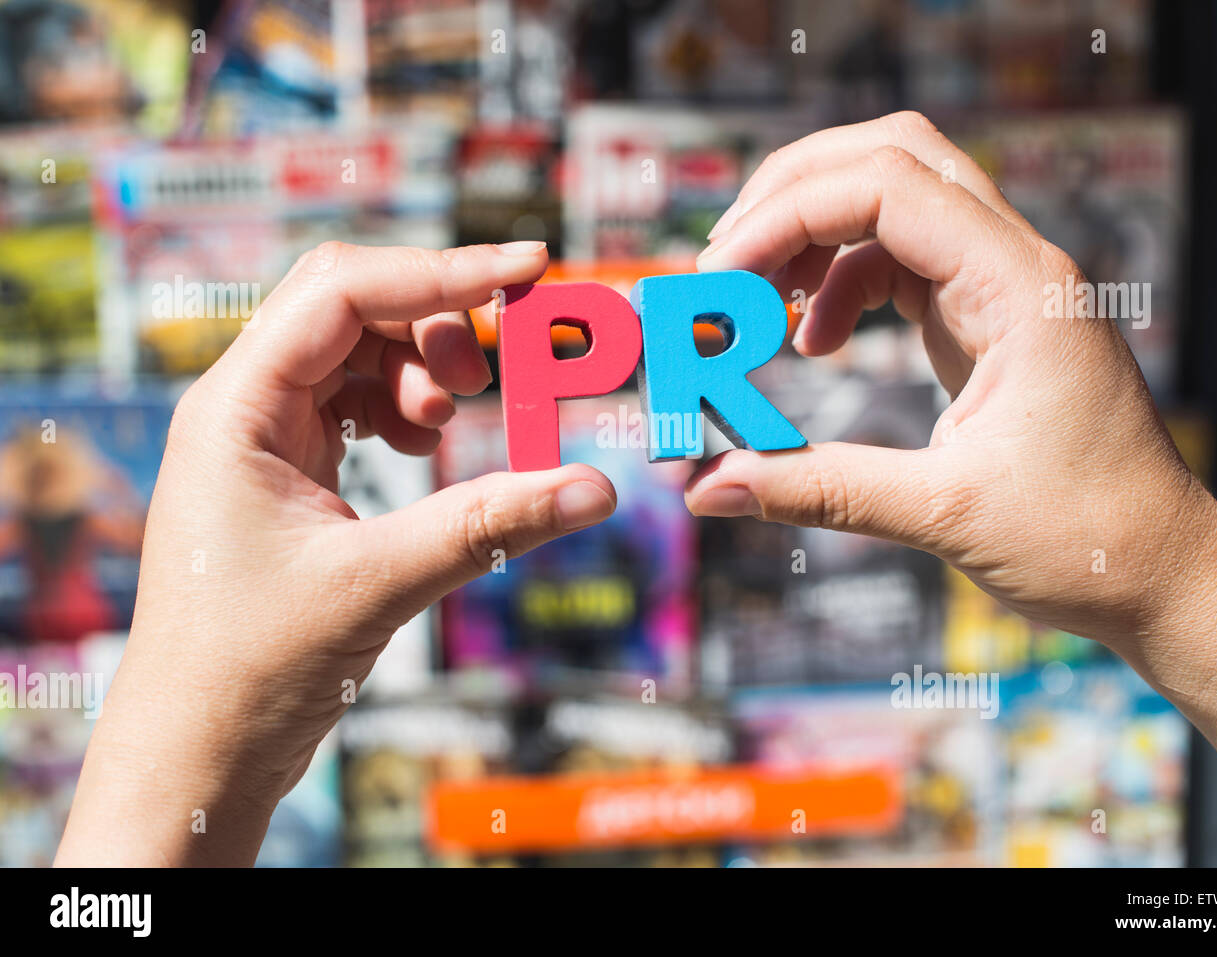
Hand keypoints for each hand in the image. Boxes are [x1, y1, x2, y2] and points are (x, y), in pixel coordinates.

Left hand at [56, 241, 617, 865]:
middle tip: (491, 375)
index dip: (441, 270)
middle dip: (434, 323)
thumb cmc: (252, 667)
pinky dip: (405, 411)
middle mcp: (243, 405)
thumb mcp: (382, 583)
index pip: (342, 289)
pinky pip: (356, 403)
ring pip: (357, 352)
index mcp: (237, 407)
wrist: (198, 747)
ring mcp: (263, 435)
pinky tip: (427, 452)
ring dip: (421, 371)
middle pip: (351, 306)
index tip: (526, 269)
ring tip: (451, 426)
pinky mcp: (286, 470)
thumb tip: (594, 488)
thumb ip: (492, 525)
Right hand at [689, 111, 1216, 644]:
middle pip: (890, 159)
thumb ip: (820, 491)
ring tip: (753, 306)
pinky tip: (813, 345)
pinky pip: (898, 264)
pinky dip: (839, 287)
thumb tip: (707, 489)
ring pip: (891, 204)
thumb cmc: (1088, 540)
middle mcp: (1015, 265)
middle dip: (792, 196)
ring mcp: (1002, 286)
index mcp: (1021, 288)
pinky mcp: (985, 320)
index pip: (887, 187)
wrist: (1163, 573)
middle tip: (722, 265)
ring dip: (811, 239)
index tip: (718, 279)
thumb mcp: (946, 515)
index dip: (786, 216)